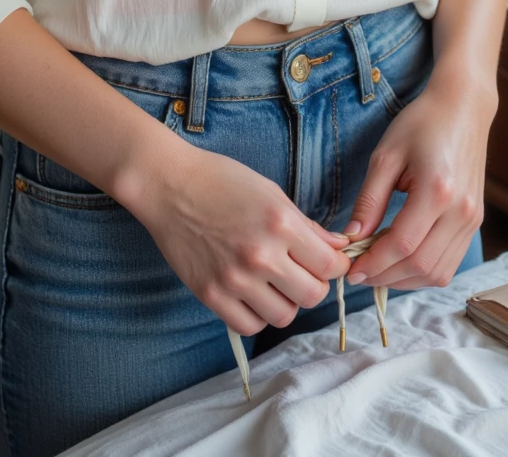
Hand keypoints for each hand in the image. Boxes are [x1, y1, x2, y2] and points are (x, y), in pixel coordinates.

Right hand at [129, 139, 352, 335]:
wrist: (170, 185)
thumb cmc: (222, 180)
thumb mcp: (272, 193)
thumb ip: (307, 226)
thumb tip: (338, 247)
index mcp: (281, 223)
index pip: (329, 265)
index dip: (336, 266)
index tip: (330, 262)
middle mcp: (261, 254)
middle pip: (311, 296)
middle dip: (314, 285)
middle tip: (303, 273)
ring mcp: (234, 278)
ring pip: (283, 316)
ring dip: (286, 302)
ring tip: (275, 284)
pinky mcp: (210, 295)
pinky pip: (249, 326)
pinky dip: (257, 315)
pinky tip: (253, 295)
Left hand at [341, 75, 497, 291]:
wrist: (463, 107)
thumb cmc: (422, 123)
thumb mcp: (386, 156)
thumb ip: (369, 200)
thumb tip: (351, 237)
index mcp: (437, 190)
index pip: (402, 245)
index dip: (373, 263)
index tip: (350, 269)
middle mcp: (461, 211)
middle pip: (420, 266)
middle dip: (385, 276)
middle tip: (359, 270)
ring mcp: (472, 220)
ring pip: (438, 273)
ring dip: (404, 278)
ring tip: (378, 266)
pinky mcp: (475, 222)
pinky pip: (449, 262)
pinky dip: (423, 270)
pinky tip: (401, 258)